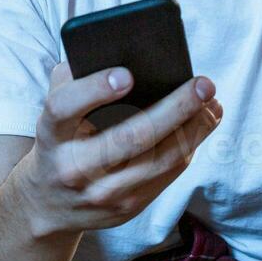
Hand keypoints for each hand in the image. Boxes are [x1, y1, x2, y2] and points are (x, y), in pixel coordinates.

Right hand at [13, 59, 222, 237]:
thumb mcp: (54, 113)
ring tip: (212, 102)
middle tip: (202, 84)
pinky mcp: (127, 208)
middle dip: (173, 108)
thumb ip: (74, 82)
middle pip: (128, 138)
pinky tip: (203, 123)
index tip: (126, 74)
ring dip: (194, 128)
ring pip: (159, 159)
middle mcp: (73, 167)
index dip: (94, 90)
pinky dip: (190, 145)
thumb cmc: (60, 141)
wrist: (49, 206)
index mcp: (51, 133)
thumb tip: (121, 52)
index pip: (65, 108)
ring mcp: (101, 193)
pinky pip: (167, 174)